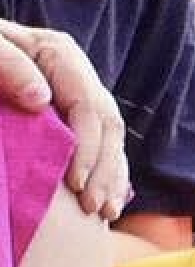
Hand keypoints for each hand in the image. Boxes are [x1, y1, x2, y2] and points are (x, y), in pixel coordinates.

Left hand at [0, 19, 129, 220]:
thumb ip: (7, 65)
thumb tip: (41, 100)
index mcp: (58, 54)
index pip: (89, 107)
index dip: (88, 149)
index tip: (73, 185)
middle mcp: (76, 75)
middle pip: (108, 127)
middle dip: (104, 171)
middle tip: (92, 208)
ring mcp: (80, 96)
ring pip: (112, 141)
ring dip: (111, 180)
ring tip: (104, 213)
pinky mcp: (75, 118)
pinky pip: (105, 150)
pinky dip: (109, 178)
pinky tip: (108, 204)